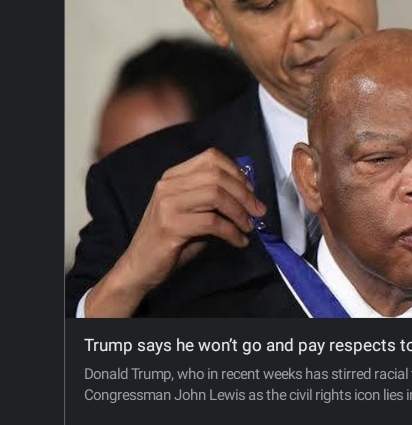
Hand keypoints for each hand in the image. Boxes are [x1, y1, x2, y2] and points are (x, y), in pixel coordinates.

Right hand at [85, 148, 266, 316]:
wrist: (140, 266)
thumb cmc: (171, 240)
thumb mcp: (193, 213)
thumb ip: (213, 199)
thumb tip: (248, 195)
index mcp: (174, 176)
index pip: (211, 157)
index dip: (237, 172)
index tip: (251, 191)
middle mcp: (168, 185)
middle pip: (217, 176)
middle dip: (245, 194)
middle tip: (258, 212)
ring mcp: (167, 204)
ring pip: (216, 195)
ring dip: (240, 213)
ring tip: (248, 227)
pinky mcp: (170, 225)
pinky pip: (212, 223)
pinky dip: (232, 232)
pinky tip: (239, 242)